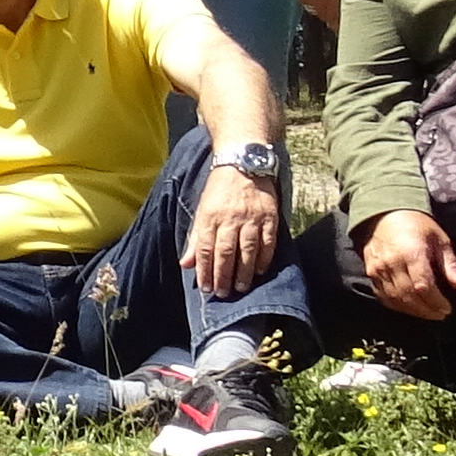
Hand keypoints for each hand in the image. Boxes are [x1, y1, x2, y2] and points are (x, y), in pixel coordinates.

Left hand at [180, 164, 282, 300]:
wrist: (243, 162)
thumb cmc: (219, 189)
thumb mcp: (202, 210)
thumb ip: (195, 239)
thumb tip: (185, 264)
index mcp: (210, 216)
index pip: (206, 249)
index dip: (205, 270)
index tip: (205, 288)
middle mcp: (231, 218)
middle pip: (226, 252)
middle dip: (224, 276)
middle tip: (223, 293)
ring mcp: (252, 217)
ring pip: (247, 250)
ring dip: (244, 272)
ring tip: (241, 288)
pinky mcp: (269, 216)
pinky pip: (268, 241)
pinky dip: (264, 258)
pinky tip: (259, 271)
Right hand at [359, 210, 455, 321]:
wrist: (385, 212)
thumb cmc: (417, 225)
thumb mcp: (440, 240)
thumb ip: (451, 265)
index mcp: (412, 253)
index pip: (424, 286)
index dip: (436, 302)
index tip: (447, 308)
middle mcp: (392, 263)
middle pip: (409, 296)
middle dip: (427, 310)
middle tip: (440, 314)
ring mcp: (379, 269)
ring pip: (395, 299)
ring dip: (413, 311)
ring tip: (428, 313)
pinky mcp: (370, 273)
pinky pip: (383, 296)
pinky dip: (397, 306)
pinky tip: (410, 308)